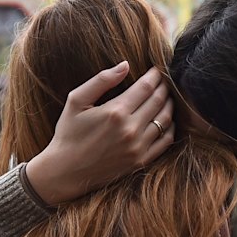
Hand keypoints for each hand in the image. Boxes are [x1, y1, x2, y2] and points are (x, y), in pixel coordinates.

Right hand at [26, 62, 173, 204]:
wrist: (65, 171)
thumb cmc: (69, 133)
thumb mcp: (76, 101)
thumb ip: (101, 80)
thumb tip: (125, 65)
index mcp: (115, 112)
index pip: (146, 87)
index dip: (155, 75)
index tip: (156, 69)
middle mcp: (130, 129)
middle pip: (159, 101)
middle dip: (163, 87)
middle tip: (164, 80)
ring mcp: (138, 147)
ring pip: (165, 119)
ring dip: (169, 104)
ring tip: (166, 96)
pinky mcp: (141, 161)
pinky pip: (165, 141)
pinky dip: (170, 127)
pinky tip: (166, 119)